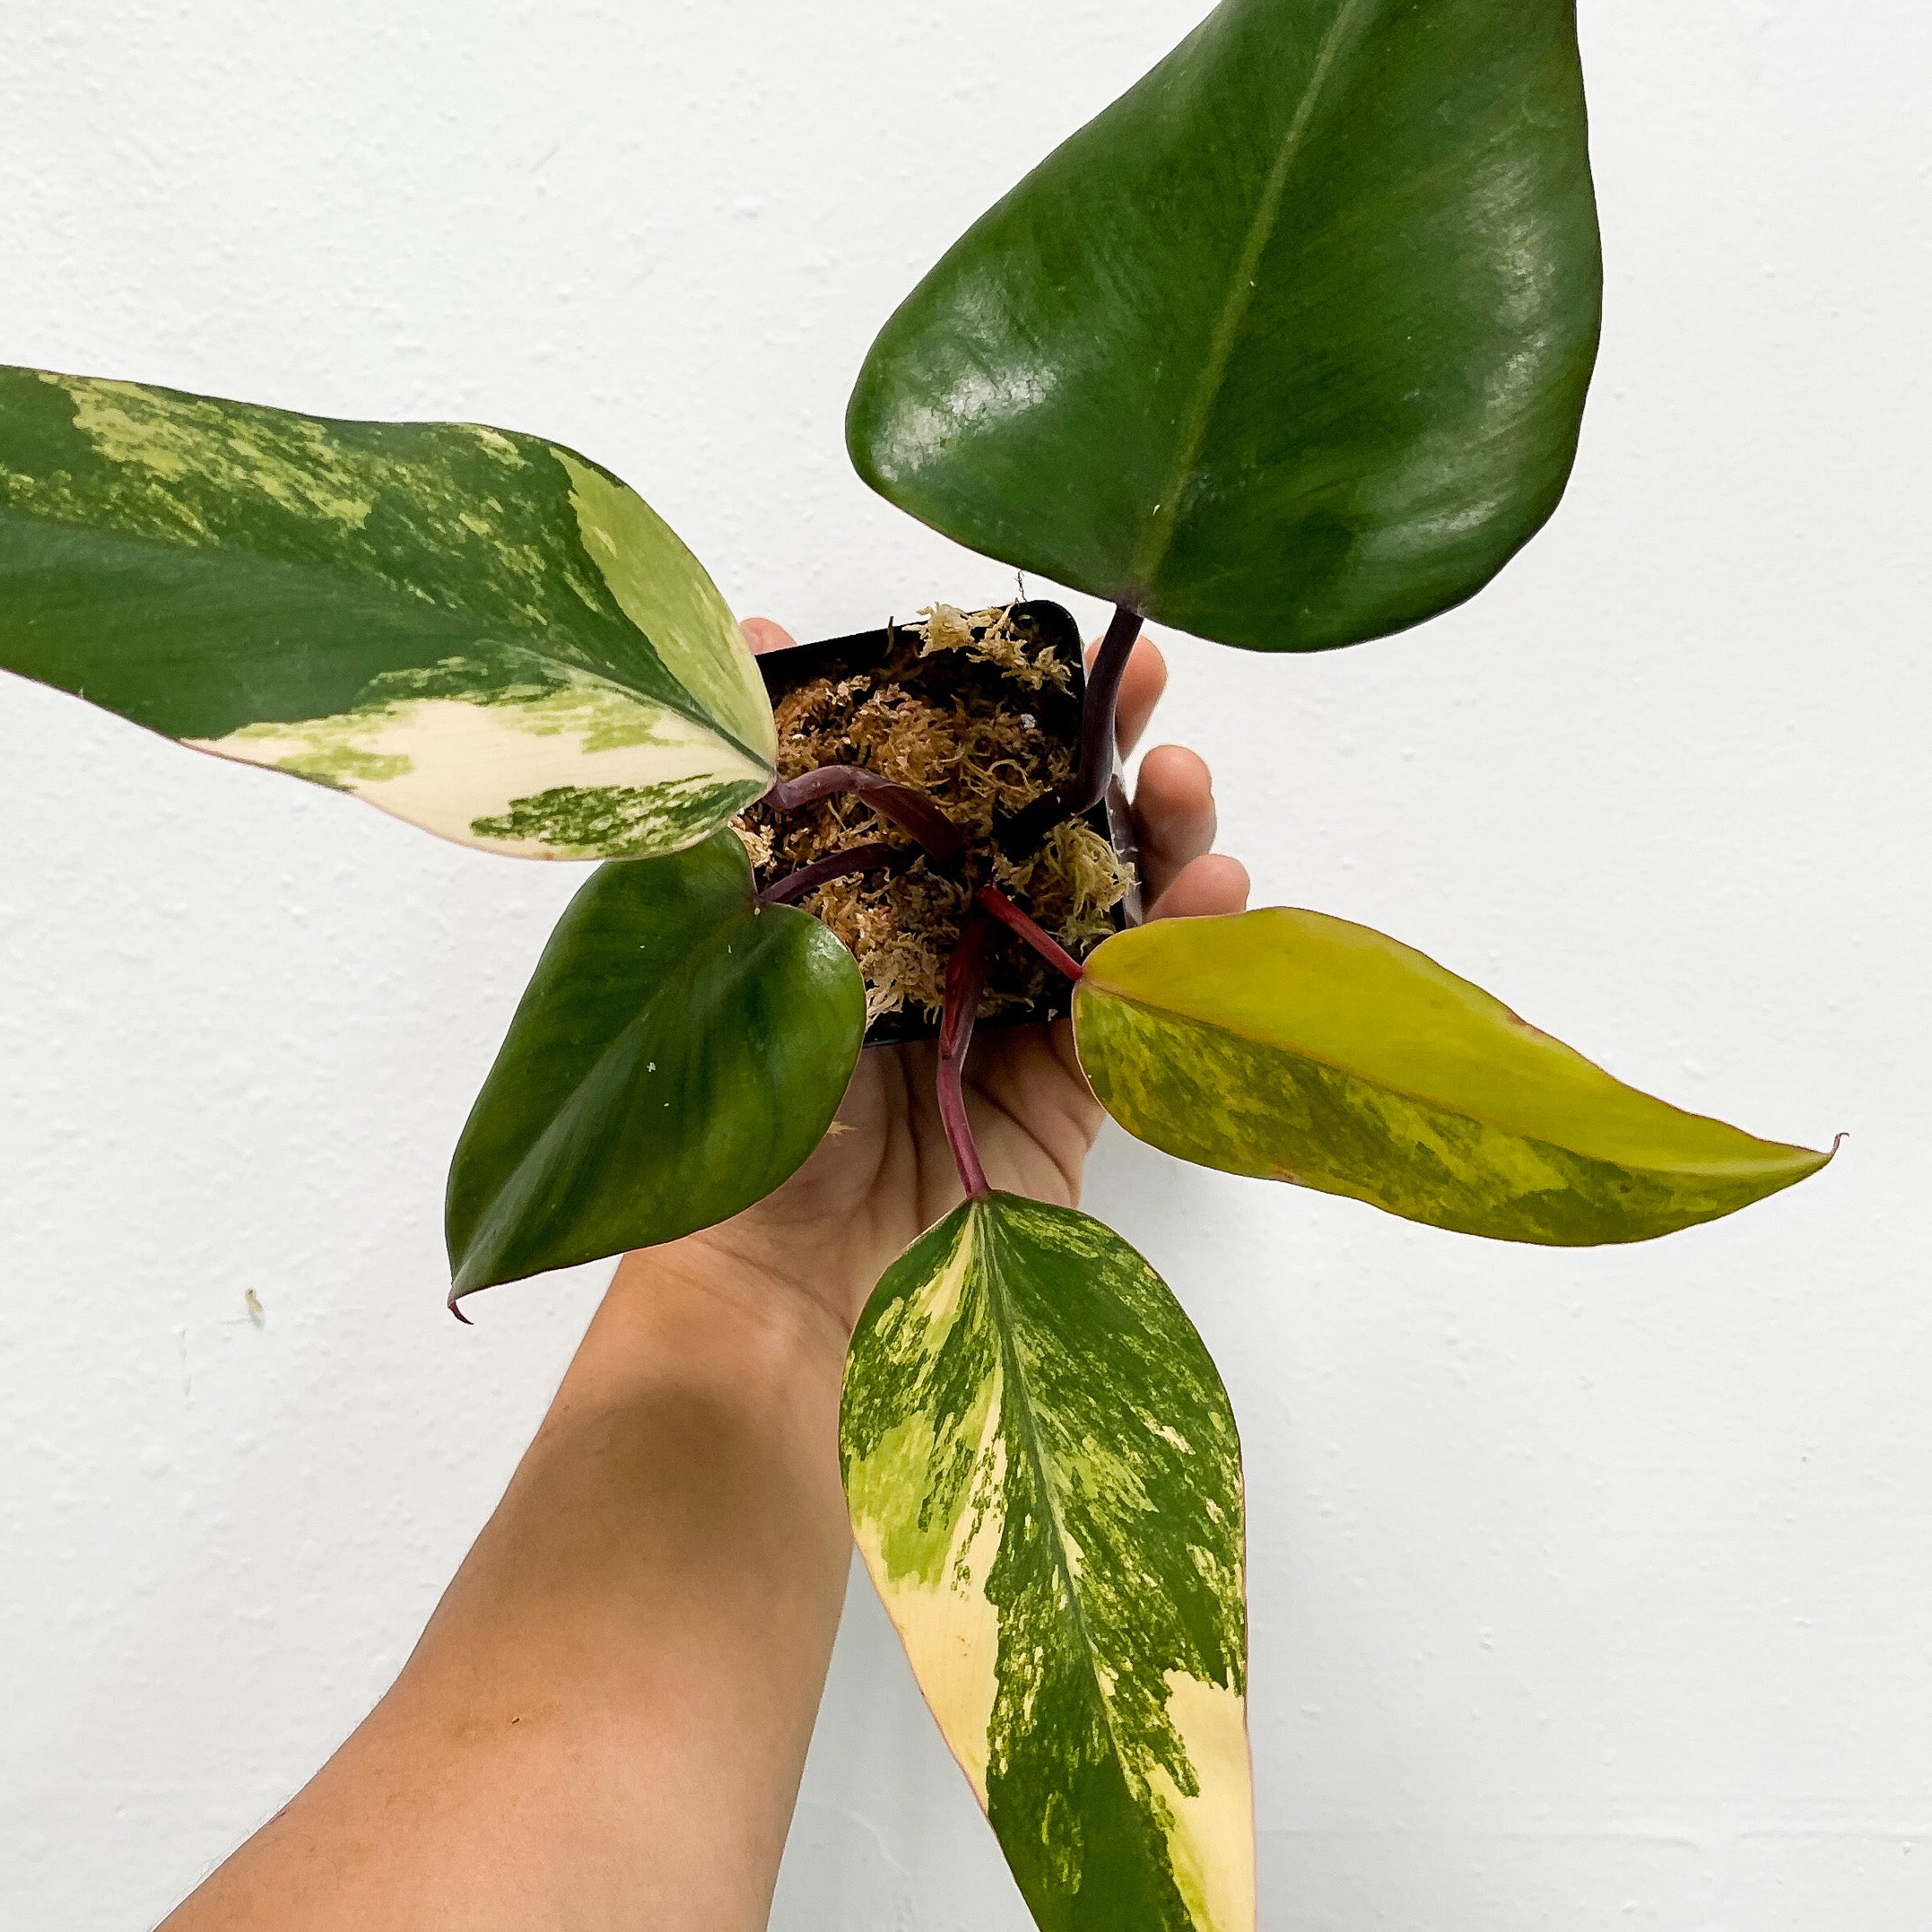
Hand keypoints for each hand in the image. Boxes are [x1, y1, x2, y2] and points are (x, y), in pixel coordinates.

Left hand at [658, 616, 1248, 1354]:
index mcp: (864, 897)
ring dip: (1166, 831)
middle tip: (1151, 681)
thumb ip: (743, 798)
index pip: (951, 776)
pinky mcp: (1080, 1097)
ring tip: (1184, 780)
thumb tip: (750, 635)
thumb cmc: (726, 1124)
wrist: (774, 1296)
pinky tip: (1218, 888)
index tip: (1049, 641)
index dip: (1006, 706)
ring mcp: (1021, 1016)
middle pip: (1050, 823)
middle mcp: (948, 943)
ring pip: (1118, 899)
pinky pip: (1151, 1002)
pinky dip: (1193, 942)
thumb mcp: (713, 936)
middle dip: (1108, 747)